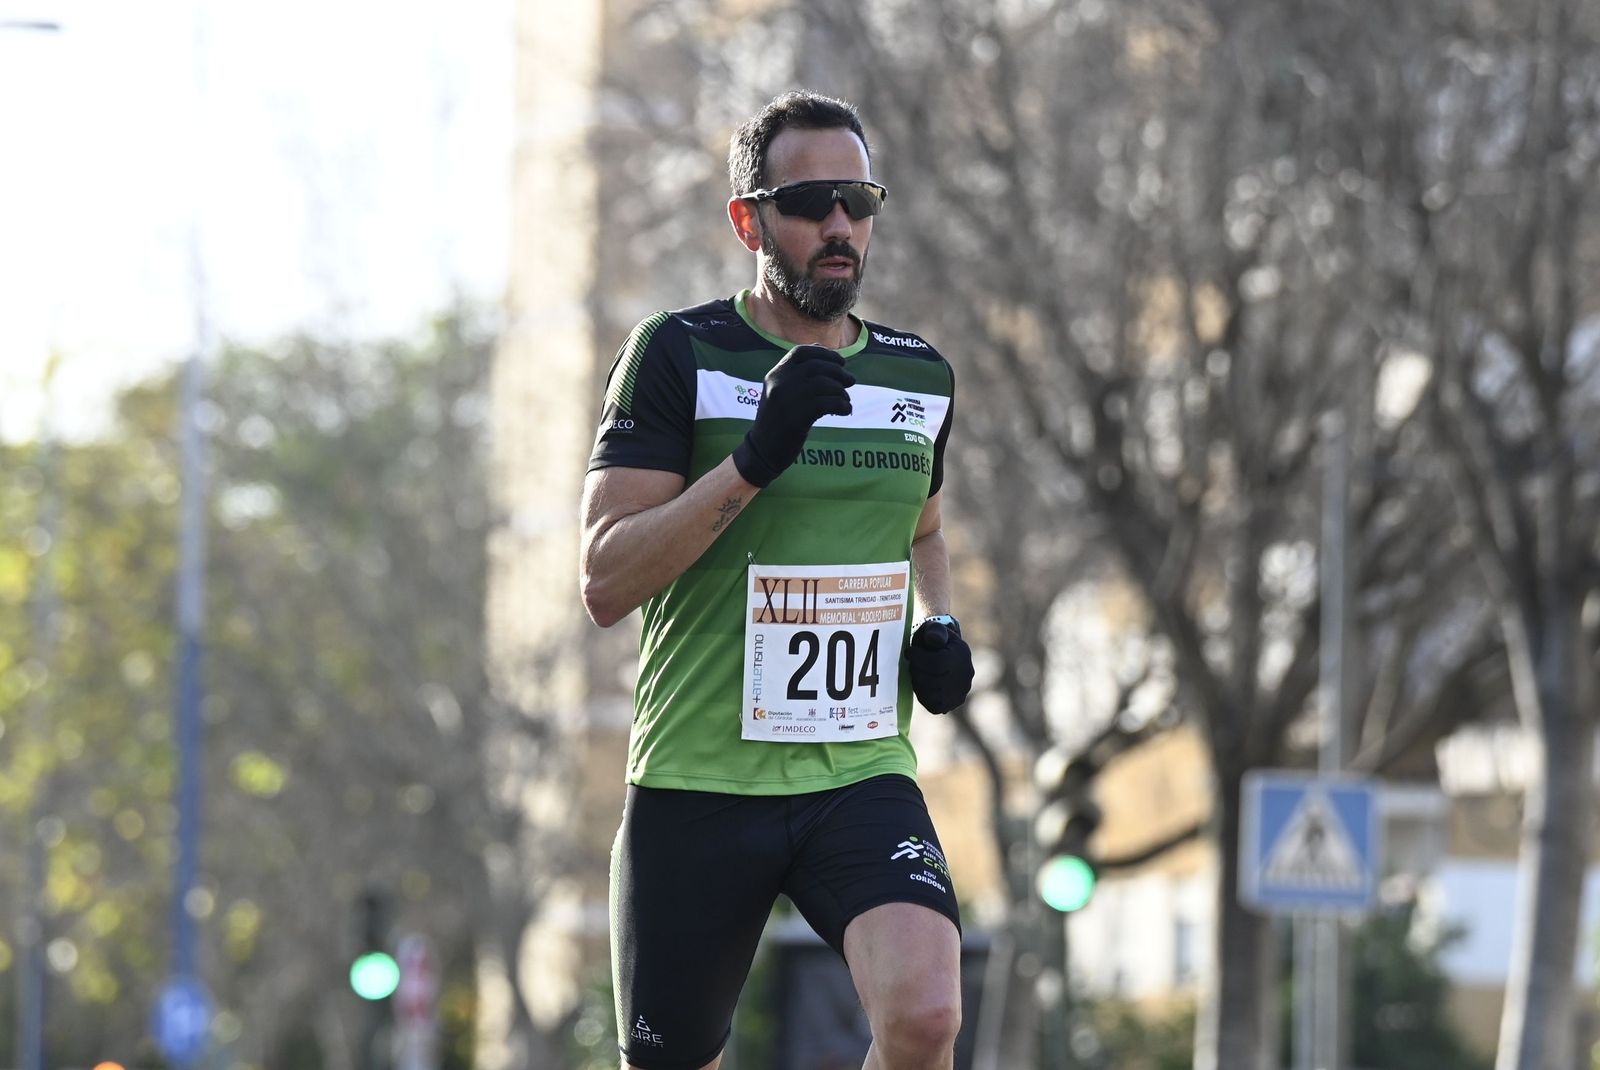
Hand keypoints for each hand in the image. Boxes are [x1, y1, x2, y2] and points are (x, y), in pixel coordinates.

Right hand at [731, 344, 853, 487]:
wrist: (762, 451)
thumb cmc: (776, 421)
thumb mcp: (779, 392)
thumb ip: (797, 375)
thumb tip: (827, 355)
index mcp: (775, 374)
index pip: (801, 352)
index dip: (825, 353)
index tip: (841, 361)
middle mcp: (779, 383)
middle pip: (816, 367)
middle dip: (838, 372)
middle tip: (850, 381)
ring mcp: (787, 400)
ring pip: (824, 385)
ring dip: (841, 392)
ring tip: (846, 400)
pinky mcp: (797, 418)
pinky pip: (827, 403)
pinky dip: (842, 405)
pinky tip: (845, 411)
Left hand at [907, 618, 973, 713]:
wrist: (946, 653)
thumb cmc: (935, 639)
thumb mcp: (935, 629)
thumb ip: (934, 631)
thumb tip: (933, 639)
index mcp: (962, 653)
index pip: (937, 663)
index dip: (917, 658)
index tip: (908, 652)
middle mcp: (966, 674)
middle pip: (932, 680)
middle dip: (916, 670)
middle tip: (911, 663)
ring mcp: (961, 691)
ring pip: (932, 694)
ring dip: (918, 682)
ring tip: (916, 671)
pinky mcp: (954, 703)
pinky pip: (933, 705)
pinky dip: (923, 695)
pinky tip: (921, 683)